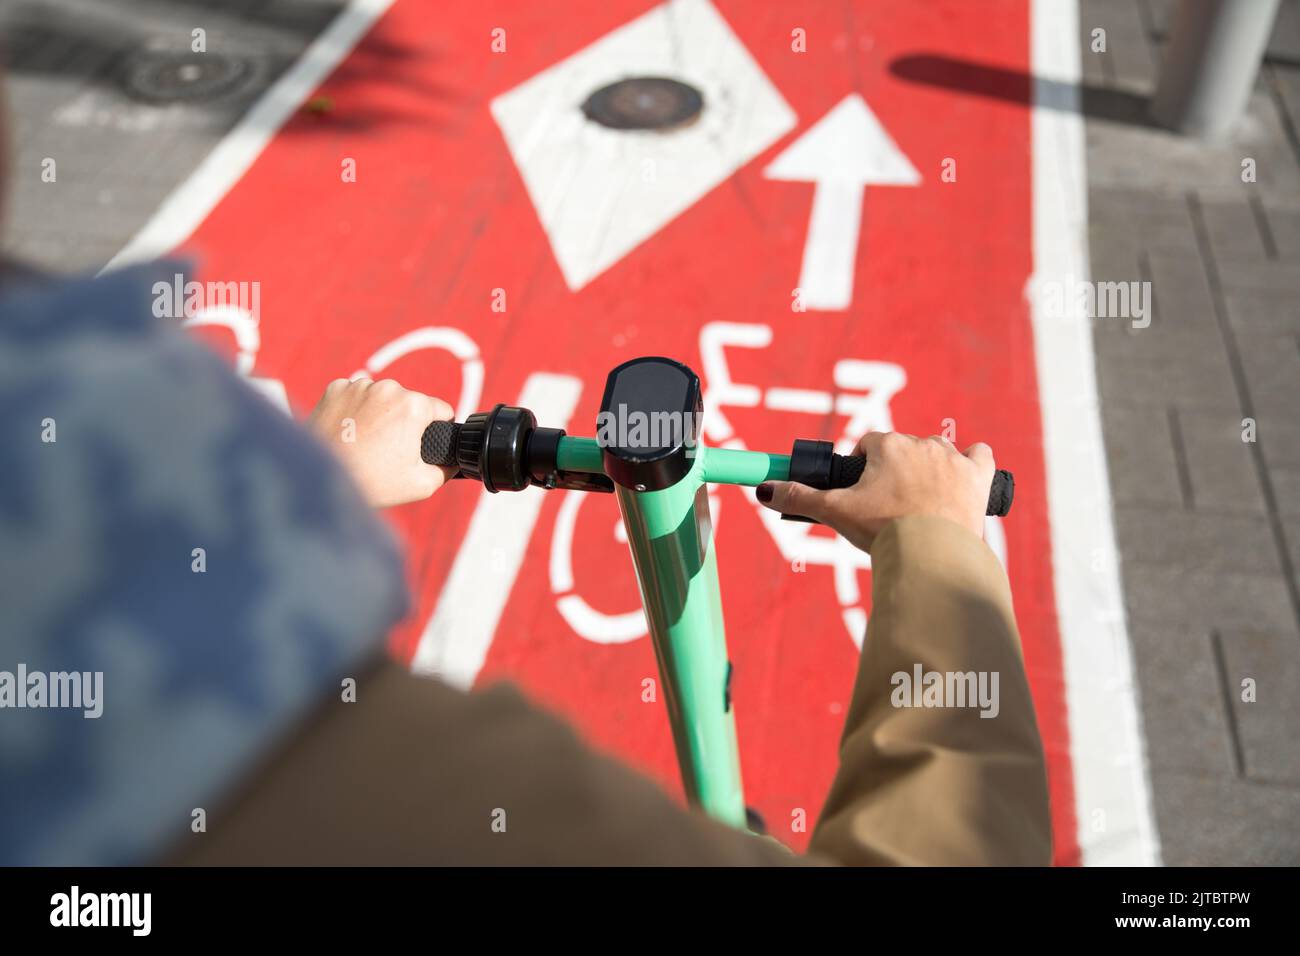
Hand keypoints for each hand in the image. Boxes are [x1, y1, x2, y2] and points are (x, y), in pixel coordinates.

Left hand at [308, 378, 454, 507]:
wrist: (318, 480)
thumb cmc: (372, 482)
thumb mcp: (422, 484)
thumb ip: (447, 469)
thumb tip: (453, 462)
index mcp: (414, 405)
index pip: (441, 410)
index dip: (437, 429)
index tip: (423, 445)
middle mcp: (388, 387)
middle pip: (410, 402)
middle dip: (405, 422)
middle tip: (390, 450)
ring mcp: (358, 385)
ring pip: (382, 398)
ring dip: (380, 414)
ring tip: (367, 443)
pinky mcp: (335, 389)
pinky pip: (355, 396)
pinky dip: (355, 411)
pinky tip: (350, 433)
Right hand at [755, 431, 994, 551]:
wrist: (932, 555)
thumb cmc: (883, 530)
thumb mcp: (836, 512)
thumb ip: (799, 497)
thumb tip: (763, 491)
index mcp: (888, 445)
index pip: (868, 445)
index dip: (861, 468)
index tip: (861, 493)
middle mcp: (922, 443)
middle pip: (902, 449)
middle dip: (894, 472)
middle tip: (888, 508)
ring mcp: (954, 458)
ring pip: (937, 453)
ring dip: (928, 470)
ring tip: (920, 504)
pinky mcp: (979, 476)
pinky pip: (979, 456)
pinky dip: (972, 465)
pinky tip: (963, 479)